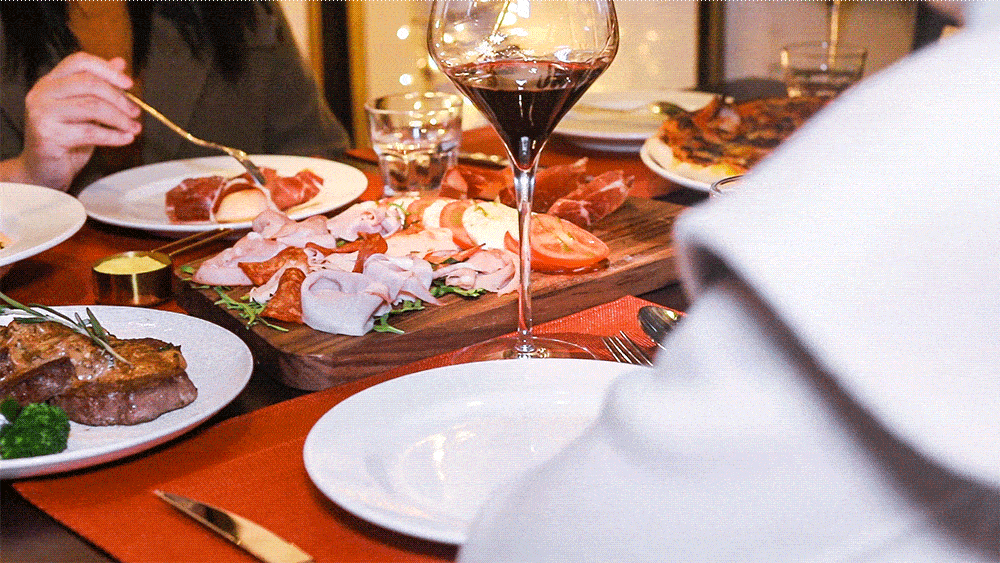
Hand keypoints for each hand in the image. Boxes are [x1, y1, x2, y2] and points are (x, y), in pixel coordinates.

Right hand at [12, 53, 140, 190]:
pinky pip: (90, 131)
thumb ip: (99, 87)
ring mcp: (42, 112)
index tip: (129, 84)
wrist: (43, 170)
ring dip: (120, 119)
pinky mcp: (48, 134)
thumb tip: (119, 65)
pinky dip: (113, 136)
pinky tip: (125, 139)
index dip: (107, 70)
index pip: (80, 62)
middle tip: (135, 112)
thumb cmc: (65, 140)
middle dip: (120, 99)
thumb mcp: (85, 110)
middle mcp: (43, 92)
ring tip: (133, 128)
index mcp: (51, 82)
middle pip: (90, 83)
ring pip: (92, 106)